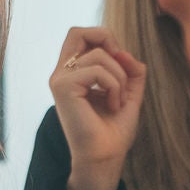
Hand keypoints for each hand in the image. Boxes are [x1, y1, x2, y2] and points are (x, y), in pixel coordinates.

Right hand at [47, 27, 146, 189]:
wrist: (105, 158)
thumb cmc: (113, 131)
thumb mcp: (128, 93)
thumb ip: (130, 70)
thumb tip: (126, 53)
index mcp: (73, 74)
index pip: (80, 36)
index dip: (104, 38)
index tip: (121, 62)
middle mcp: (62, 74)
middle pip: (77, 32)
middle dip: (107, 40)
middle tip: (120, 66)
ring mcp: (59, 80)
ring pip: (98, 54)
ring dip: (119, 77)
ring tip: (118, 101)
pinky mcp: (62, 87)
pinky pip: (97, 70)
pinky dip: (114, 86)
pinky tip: (112, 106)